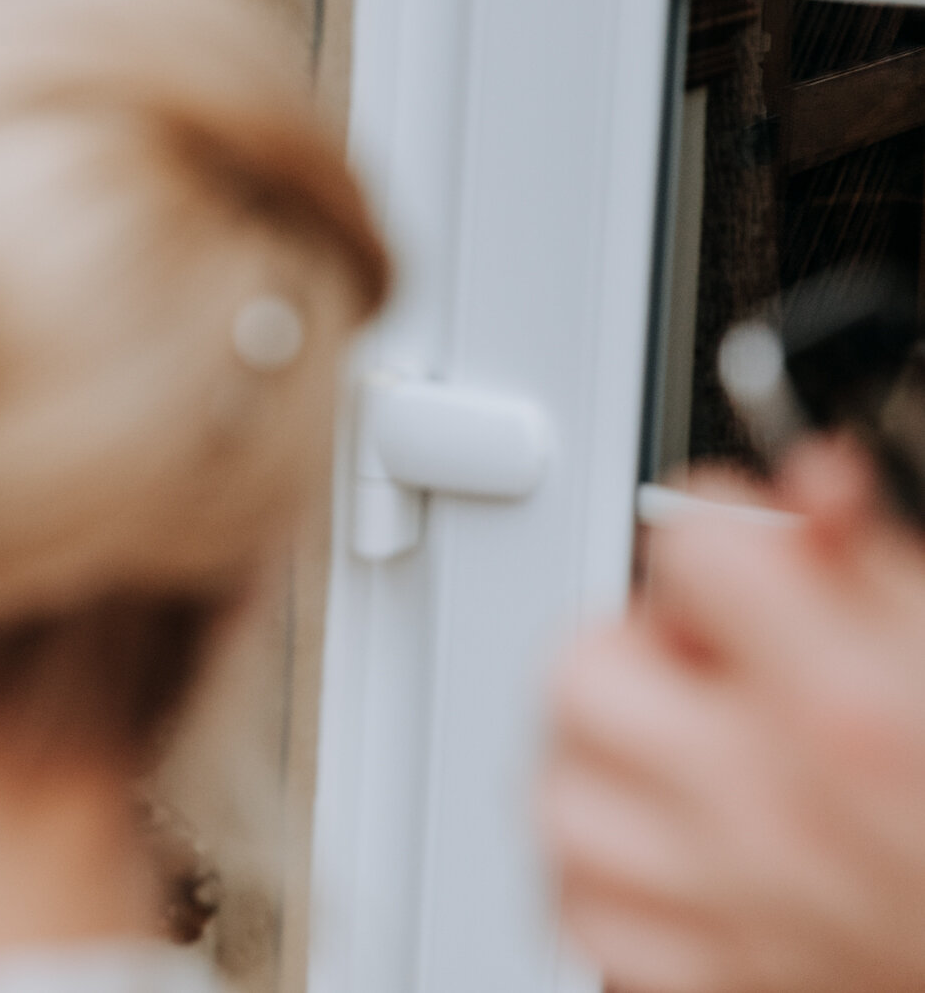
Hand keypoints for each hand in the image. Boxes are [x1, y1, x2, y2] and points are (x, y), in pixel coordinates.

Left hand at [543, 439, 924, 992]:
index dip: (718, 535)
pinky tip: (667, 854)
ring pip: (558, 798)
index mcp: (845, 707)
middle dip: (635, 654)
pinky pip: (580, 912)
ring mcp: (726, 901)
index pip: (691, 548)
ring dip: (601, 769)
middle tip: (701, 669)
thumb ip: (866, 564)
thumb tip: (810, 481)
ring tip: (678, 763)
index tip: (738, 556)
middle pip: (582, 669)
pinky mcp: (703, 980)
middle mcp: (768, 804)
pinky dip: (604, 881)